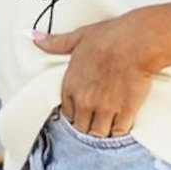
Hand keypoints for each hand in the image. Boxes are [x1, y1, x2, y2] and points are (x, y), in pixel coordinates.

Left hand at [30, 11, 159, 136]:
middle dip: (88, 125)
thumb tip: (33, 35)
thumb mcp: (79, 37)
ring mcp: (105, 109)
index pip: (67, 113)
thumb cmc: (110, 37)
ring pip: (99, 134)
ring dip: (103, 131)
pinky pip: (118, 132)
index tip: (83, 110)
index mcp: (71, 86)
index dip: (76, 113)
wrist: (137, 42)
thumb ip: (55, 43)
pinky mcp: (125, 112)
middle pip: (82, 127)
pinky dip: (120, 131)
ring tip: (110, 124)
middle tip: (97, 119)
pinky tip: (123, 123)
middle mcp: (85, 101)